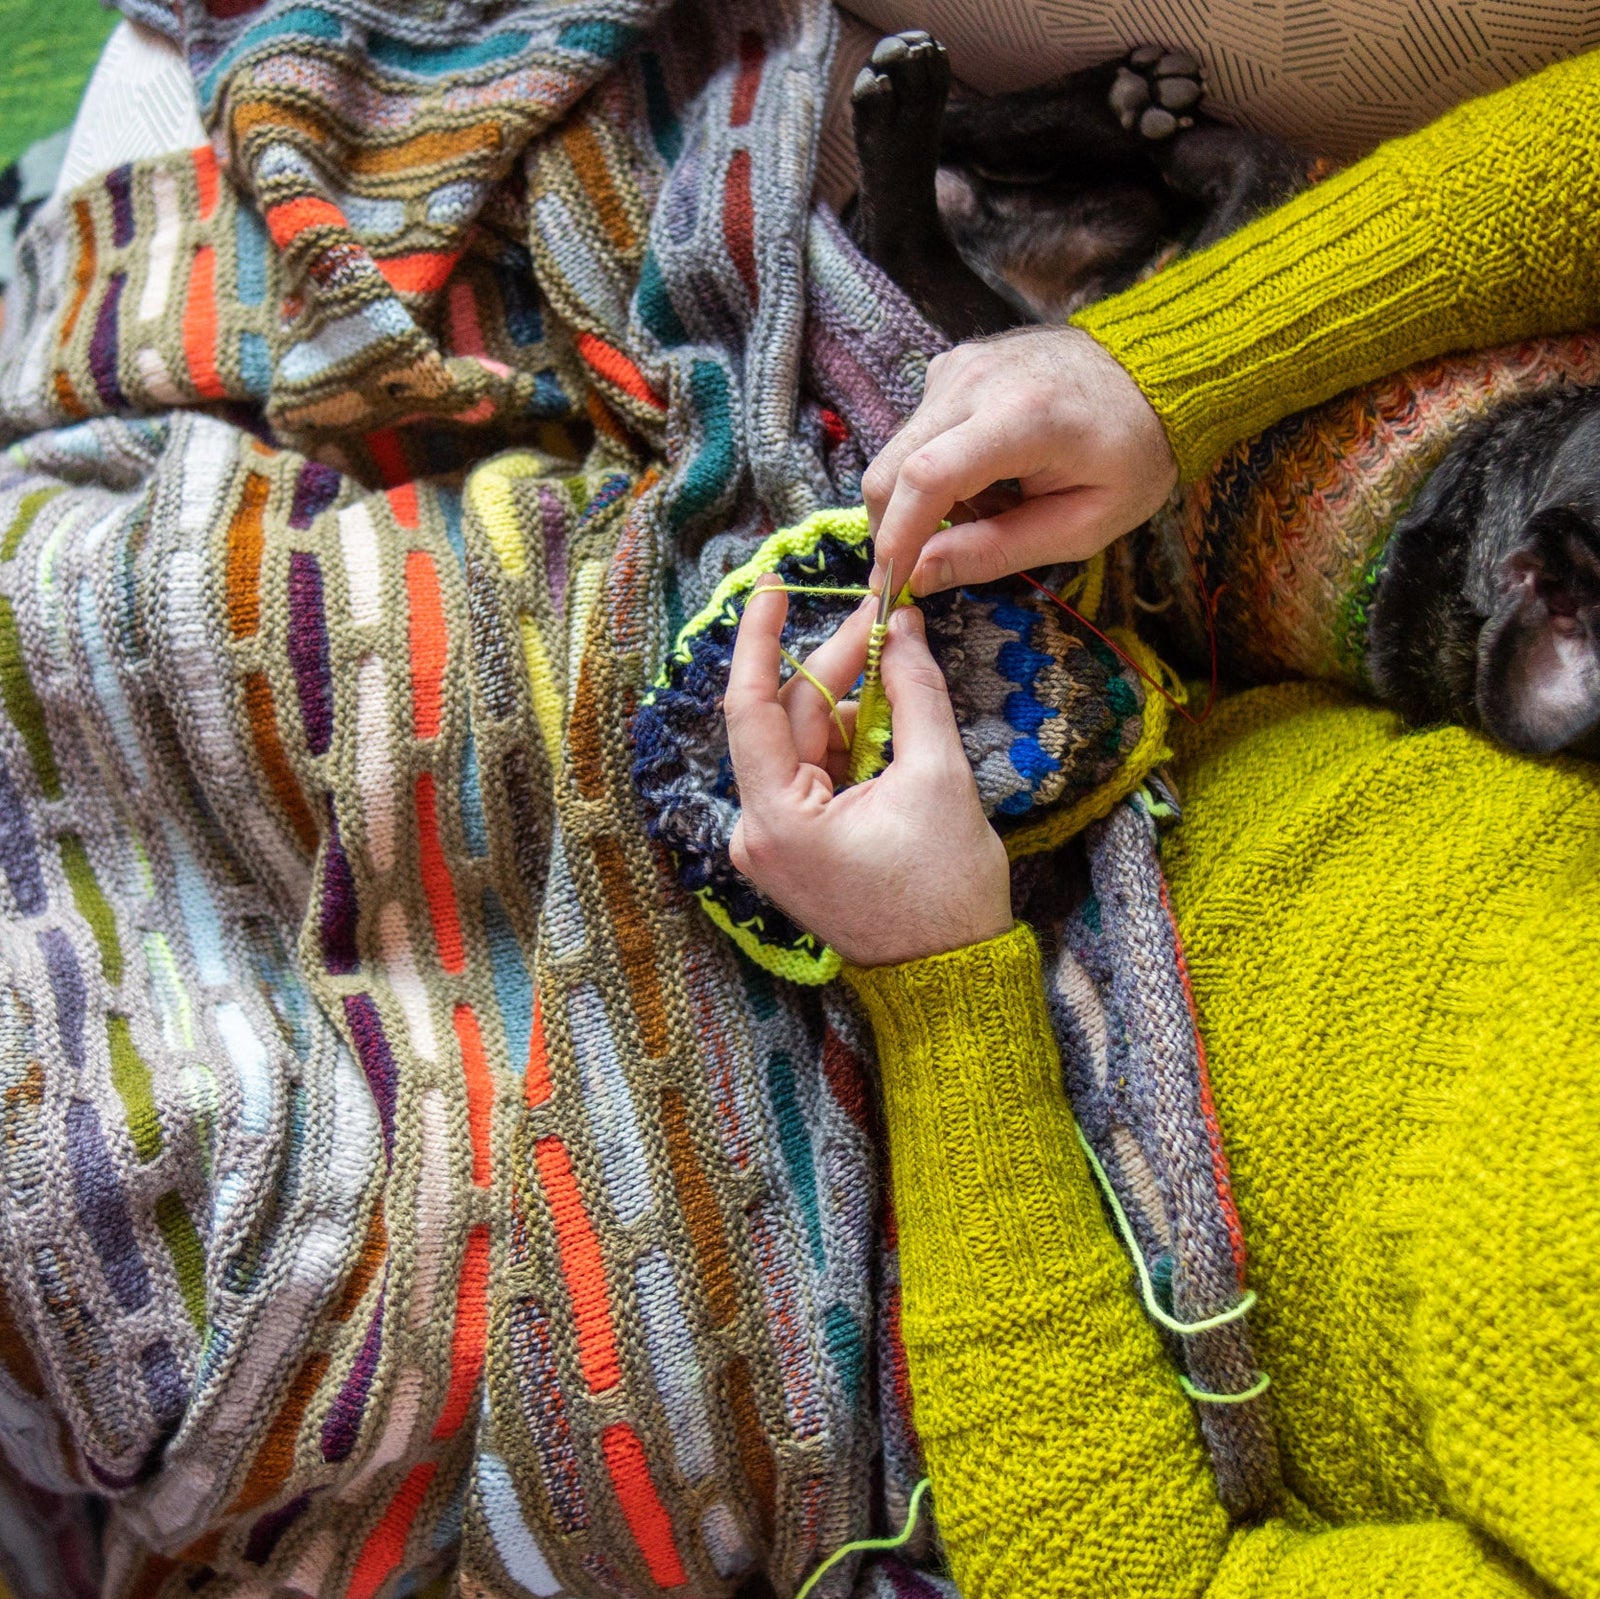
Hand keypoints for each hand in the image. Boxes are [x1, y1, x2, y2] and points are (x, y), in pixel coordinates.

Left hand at [724, 577, 1012, 966]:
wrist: (951, 978)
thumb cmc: (946, 892)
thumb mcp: (938, 777)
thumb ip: (913, 692)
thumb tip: (901, 628)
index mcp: (777, 819)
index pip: (749, 706)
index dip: (759, 639)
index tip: (773, 587)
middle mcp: (757, 832)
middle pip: (784, 721)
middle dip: (834, 668)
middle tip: (885, 620)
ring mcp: (771, 845)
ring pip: (800, 745)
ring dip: (847, 706)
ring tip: (900, 673)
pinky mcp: (793, 850)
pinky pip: (811, 775)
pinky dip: (846, 744)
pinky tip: (888, 725)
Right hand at [864, 325, 1176, 595]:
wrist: (1151, 372)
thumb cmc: (1131, 455)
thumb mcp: (1082, 526)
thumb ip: (999, 551)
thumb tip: (920, 575)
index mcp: (1023, 416)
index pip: (926, 477)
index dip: (897, 537)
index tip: (891, 584)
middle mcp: (978, 380)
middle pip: (891, 465)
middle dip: (894, 530)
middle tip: (929, 567)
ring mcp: (959, 367)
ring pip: (898, 454)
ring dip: (924, 501)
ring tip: (991, 511)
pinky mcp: (950, 367)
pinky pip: (916, 434)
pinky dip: (935, 471)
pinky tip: (987, 478)